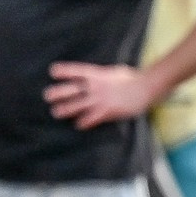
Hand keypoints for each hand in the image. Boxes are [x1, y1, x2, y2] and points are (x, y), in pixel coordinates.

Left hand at [45, 61, 159, 127]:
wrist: (147, 87)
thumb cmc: (134, 78)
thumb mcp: (116, 71)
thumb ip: (104, 74)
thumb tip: (99, 75)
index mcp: (98, 74)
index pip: (77, 71)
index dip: (64, 71)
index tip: (53, 72)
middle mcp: (96, 86)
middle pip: (72, 89)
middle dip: (58, 92)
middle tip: (47, 96)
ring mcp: (101, 99)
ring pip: (78, 105)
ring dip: (66, 109)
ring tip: (56, 112)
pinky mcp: (108, 111)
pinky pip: (92, 118)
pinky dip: (84, 122)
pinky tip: (78, 125)